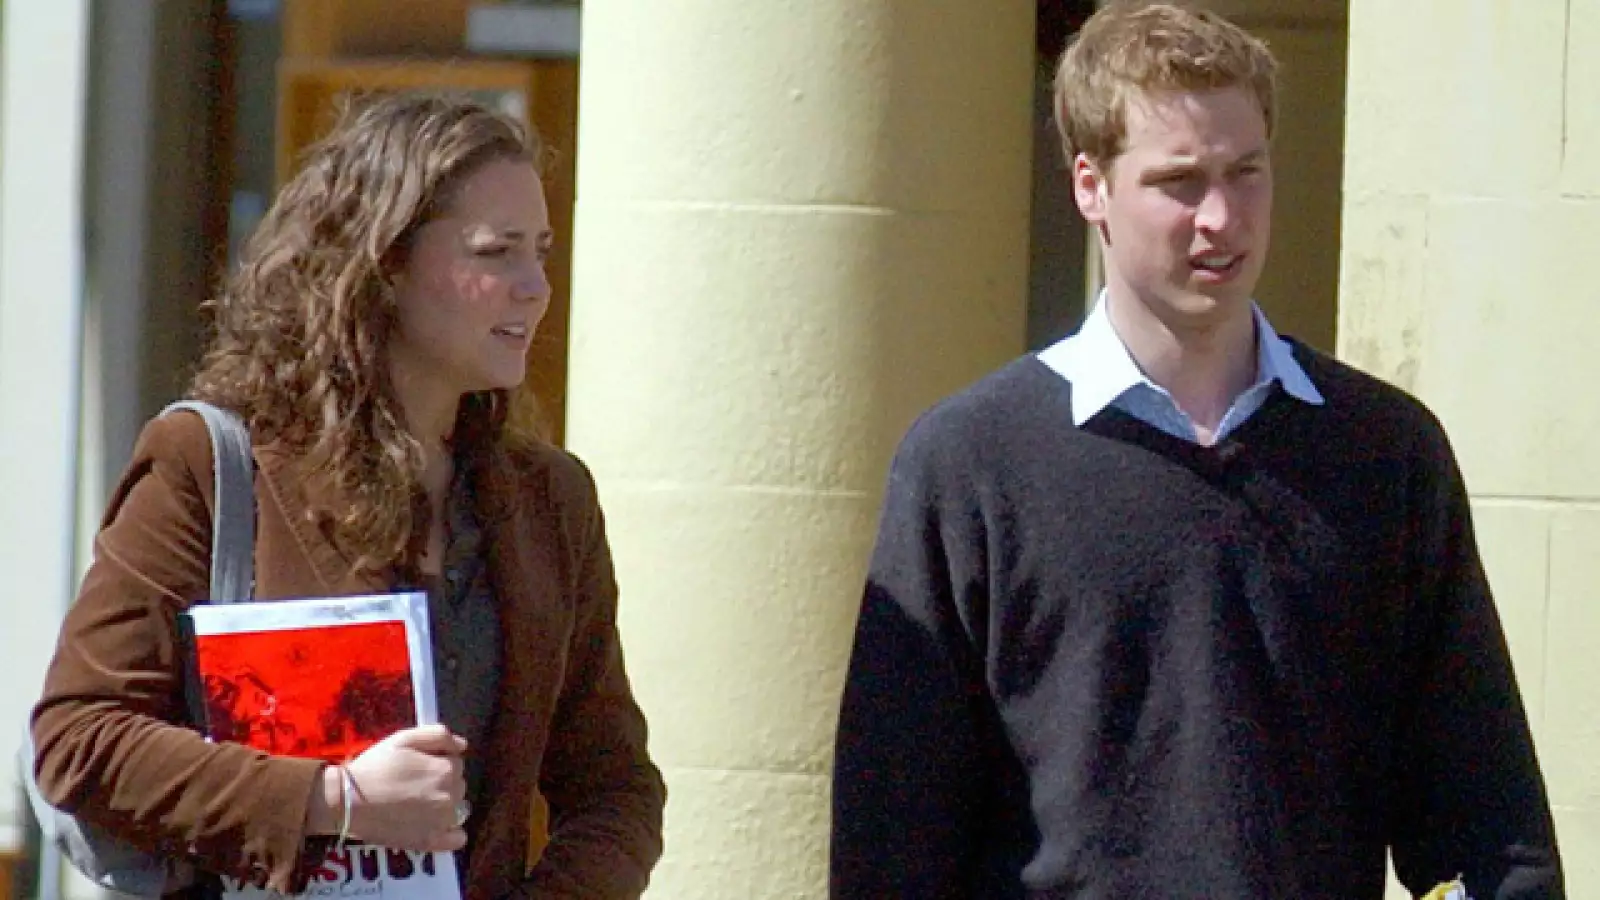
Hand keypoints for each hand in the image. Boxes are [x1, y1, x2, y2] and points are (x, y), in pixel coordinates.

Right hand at [342, 724, 468, 852]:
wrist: (348, 801)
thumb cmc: (375, 766)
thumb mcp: (404, 738)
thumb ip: (438, 735)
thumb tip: (463, 745)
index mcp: (446, 770)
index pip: (456, 763)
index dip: (437, 762)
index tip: (418, 766)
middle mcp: (450, 797)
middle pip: (457, 785)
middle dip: (442, 782)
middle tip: (414, 784)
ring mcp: (442, 822)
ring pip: (457, 808)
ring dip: (445, 804)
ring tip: (417, 803)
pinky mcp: (431, 842)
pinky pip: (457, 838)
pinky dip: (451, 832)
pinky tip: (433, 825)